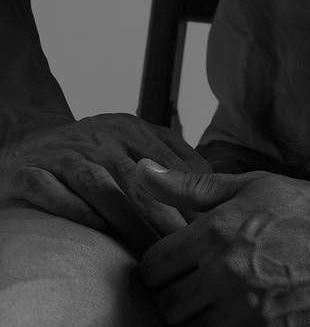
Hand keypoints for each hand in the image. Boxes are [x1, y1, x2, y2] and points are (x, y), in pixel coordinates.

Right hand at [0, 112, 212, 252]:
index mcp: (130, 128)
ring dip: (126, 218)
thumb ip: (170, 153)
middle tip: (184, 243)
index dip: (188, 195)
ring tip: (148, 247)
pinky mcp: (30, 171)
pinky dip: (74, 209)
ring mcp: (65, 153)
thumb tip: (212, 179)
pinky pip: (52, 191)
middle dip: (164, 212)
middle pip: (139, 177)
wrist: (29, 134)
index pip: (167, 162)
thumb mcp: (133, 138)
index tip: (207, 224)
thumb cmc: (92, 146)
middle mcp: (100, 137)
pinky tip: (95, 228)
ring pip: (101, 185)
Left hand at [138, 163, 309, 325]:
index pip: (153, 267)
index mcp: (215, 232)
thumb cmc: (307, 210)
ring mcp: (244, 311)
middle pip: (166, 306)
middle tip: (199, 286)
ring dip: (198, 318)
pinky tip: (239, 314)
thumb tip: (141, 170)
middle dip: (177, 297)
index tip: (178, 265)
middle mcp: (224, 274)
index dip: (161, 268)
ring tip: (220, 300)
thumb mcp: (252, 186)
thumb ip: (191, 185)